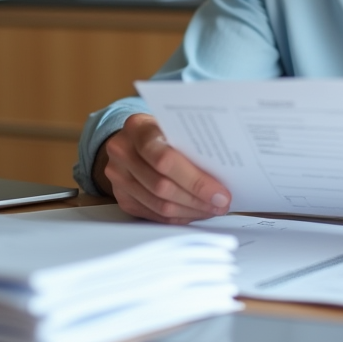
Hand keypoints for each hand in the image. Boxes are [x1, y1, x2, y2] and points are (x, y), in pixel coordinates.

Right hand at [96, 113, 230, 223]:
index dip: (195, 180)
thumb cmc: (161, 130)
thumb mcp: (174, 125)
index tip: (220, 193)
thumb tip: (225, 172)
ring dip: (191, 211)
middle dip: (197, 199)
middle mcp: (122, 152)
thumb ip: (191, 143)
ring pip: (159, 205)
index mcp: (138, 128)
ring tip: (213, 209)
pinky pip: (154, 214)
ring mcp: (118, 177)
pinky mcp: (122, 198)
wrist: (131, 138)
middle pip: (162, 186)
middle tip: (222, 204)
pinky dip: (179, 216)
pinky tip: (196, 211)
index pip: (165, 159)